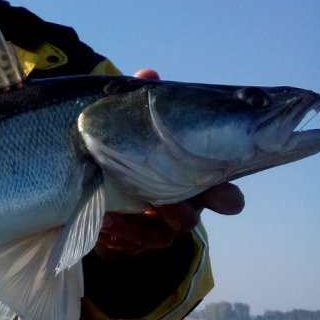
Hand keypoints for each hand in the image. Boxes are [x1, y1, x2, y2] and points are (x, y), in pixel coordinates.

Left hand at [95, 69, 245, 258]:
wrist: (93, 184)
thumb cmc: (124, 147)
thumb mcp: (129, 119)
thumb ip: (140, 99)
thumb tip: (149, 73)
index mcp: (189, 176)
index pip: (224, 191)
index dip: (226, 194)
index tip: (218, 189)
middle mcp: (182, 203)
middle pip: (195, 219)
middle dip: (186, 211)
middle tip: (167, 203)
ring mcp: (158, 225)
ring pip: (166, 234)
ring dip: (141, 223)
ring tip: (116, 209)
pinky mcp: (133, 240)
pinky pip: (134, 246)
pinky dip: (121, 234)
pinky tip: (104, 222)